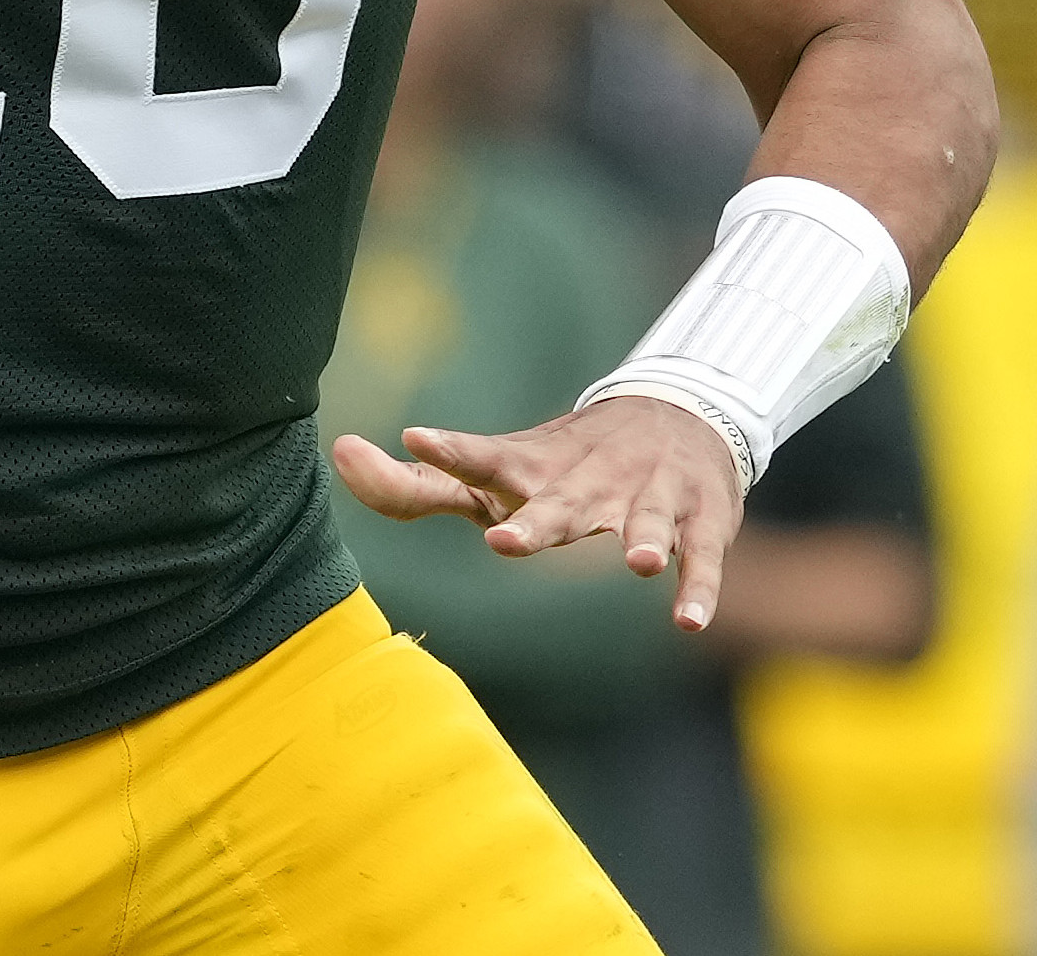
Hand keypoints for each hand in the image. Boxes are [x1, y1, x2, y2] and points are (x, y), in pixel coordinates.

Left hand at [330, 393, 746, 629]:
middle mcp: (585, 481)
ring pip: (641, 521)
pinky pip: (697, 557)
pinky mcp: (695, 520)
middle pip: (558, 505)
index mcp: (530, 471)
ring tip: (633, 563)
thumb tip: (339, 455)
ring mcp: (644, 498)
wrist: (679, 416)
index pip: (480, 459)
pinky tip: (687, 619)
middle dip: (535, 525)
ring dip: (639, 538)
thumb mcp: (495, 474)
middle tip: (502, 541)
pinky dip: (696, 586)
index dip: (449, 452)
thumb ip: (417, 485)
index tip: (415, 438)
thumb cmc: (563, 464)